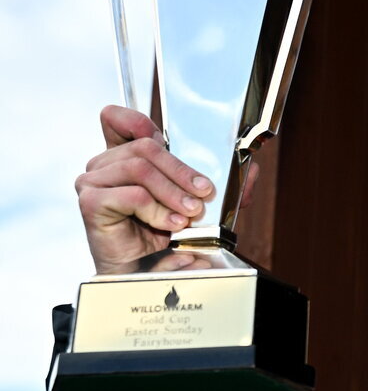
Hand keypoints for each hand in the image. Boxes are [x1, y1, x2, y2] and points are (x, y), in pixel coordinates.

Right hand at [76, 106, 257, 274]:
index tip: (165, 138)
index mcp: (123, 157)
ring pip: (140, 169)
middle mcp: (103, 165)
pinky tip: (169, 224)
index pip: (117, 118)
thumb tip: (252, 173)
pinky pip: (132, 194)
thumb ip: (221, 186)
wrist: (143, 272)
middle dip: (181, 171)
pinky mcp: (92, 203)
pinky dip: (157, 209)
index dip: (139, 121)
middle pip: (144, 147)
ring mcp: (92, 182)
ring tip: (188, 215)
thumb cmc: (162, 235)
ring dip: (172, 192)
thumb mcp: (197, 203)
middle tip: (202, 194)